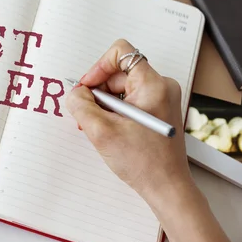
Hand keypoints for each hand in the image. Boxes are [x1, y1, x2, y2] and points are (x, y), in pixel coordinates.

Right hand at [65, 39, 192, 203]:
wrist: (166, 188)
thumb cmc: (143, 162)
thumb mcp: (101, 131)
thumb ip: (81, 105)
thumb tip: (74, 93)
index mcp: (153, 84)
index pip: (121, 53)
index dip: (98, 66)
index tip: (87, 87)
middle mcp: (161, 86)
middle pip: (118, 72)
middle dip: (97, 91)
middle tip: (86, 113)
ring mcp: (160, 99)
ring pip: (120, 88)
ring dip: (103, 104)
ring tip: (97, 126)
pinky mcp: (157, 111)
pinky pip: (128, 100)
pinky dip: (113, 111)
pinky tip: (107, 130)